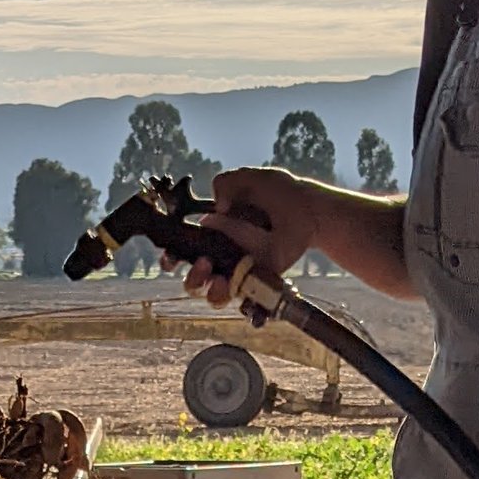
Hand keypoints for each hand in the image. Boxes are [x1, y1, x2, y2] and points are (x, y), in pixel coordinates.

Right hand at [181, 165, 320, 306]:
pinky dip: (239, 298)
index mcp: (212, 232)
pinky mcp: (258, 282)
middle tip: (205, 264)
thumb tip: (217, 210)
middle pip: (193, 279)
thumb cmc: (276, 194)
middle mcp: (221, 255)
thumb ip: (225, 183)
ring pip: (212, 294)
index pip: (182, 250)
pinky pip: (242, 300)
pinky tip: (239, 286)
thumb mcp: (247, 178)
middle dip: (192, 277)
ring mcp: (239, 271)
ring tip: (221, 278)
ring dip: (210, 290)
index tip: (171, 256)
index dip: (172, 256)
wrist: (306, 210)